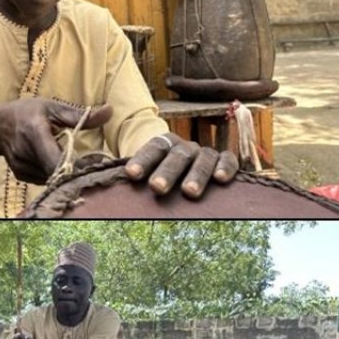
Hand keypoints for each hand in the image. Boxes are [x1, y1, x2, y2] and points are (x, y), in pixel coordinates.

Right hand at [0, 99, 113, 183]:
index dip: (76, 166)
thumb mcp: (53, 107)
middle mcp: (25, 152)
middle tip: (92, 161)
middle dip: (76, 169)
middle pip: (57, 171)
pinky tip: (54, 160)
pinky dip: (53, 172)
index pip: (57, 159)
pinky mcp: (21, 176)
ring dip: (65, 171)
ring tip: (72, 157)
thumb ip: (81, 115)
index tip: (94, 161)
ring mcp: (21, 167)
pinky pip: (45, 179)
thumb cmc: (27, 112)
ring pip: (52, 177)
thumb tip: (110, 111)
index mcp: (34, 133)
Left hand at [123, 133, 238, 198]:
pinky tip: (220, 179)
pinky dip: (225, 167)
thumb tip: (111, 193)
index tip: (131, 174)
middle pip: (177, 155)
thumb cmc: (163, 180)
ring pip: (203, 159)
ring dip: (196, 175)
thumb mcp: (148, 175)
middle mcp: (186, 148)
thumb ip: (135, 178)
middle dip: (167, 171)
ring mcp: (206, 154)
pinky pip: (228, 160)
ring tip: (189, 192)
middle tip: (157, 188)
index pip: (154, 148)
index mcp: (165, 145)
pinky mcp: (224, 161)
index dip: (143, 160)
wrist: (189, 170)